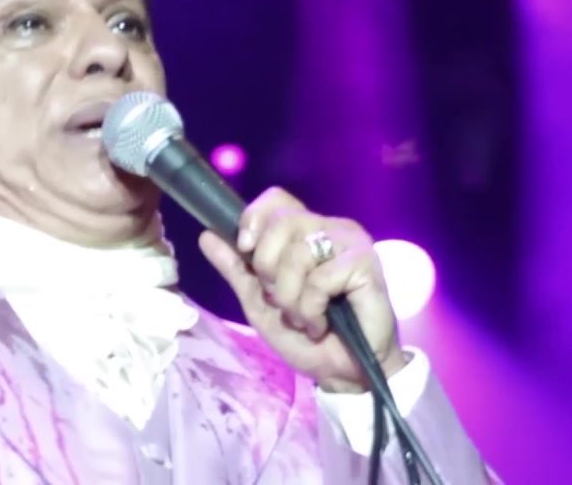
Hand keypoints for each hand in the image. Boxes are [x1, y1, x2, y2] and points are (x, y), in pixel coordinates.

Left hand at [198, 187, 408, 392]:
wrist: (342, 373)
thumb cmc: (306, 337)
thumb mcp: (259, 302)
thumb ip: (236, 268)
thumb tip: (206, 234)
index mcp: (306, 231)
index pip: (276, 198)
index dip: (255, 220)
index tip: (246, 251)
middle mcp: (330, 228)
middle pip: (281, 223)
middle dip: (269, 270)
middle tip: (284, 300)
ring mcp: (350, 242)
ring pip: (297, 253)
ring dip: (290, 298)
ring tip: (305, 318)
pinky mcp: (365, 263)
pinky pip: (319, 279)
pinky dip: (311, 309)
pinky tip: (322, 323)